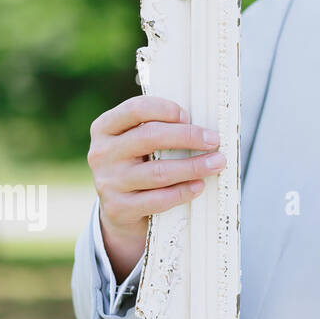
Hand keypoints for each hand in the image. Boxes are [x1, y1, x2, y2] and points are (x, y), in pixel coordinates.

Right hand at [87, 95, 227, 280]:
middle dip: (188, 136)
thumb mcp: (140, 142)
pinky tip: (199, 186)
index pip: (136, 109)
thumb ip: (161, 129)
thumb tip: (204, 128)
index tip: (189, 116)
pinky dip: (182, 192)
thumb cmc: (140, 164)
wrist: (120, 209)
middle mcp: (102, 153)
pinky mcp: (118, 208)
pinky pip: (157, 199)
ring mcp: (107, 182)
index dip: (166, 110)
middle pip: (150, 137)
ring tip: (217, 163)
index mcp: (106, 128)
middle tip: (214, 140)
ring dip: (194, 166)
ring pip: (158, 171)